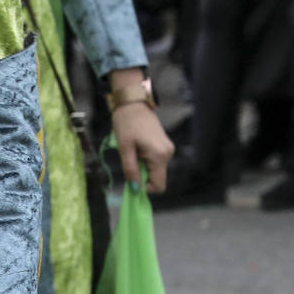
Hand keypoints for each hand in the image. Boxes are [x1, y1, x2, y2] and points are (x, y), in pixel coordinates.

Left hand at [109, 75, 174, 192]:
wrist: (133, 103)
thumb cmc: (126, 124)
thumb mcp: (125, 149)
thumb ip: (131, 170)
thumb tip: (135, 189)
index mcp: (159, 155)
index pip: (159, 185)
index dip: (145, 188)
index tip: (132, 178)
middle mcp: (168, 153)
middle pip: (157, 177)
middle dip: (143, 175)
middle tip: (131, 160)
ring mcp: (168, 148)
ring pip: (156, 169)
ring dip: (144, 166)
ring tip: (134, 151)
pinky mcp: (165, 145)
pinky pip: (156, 161)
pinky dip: (147, 160)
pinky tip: (139, 147)